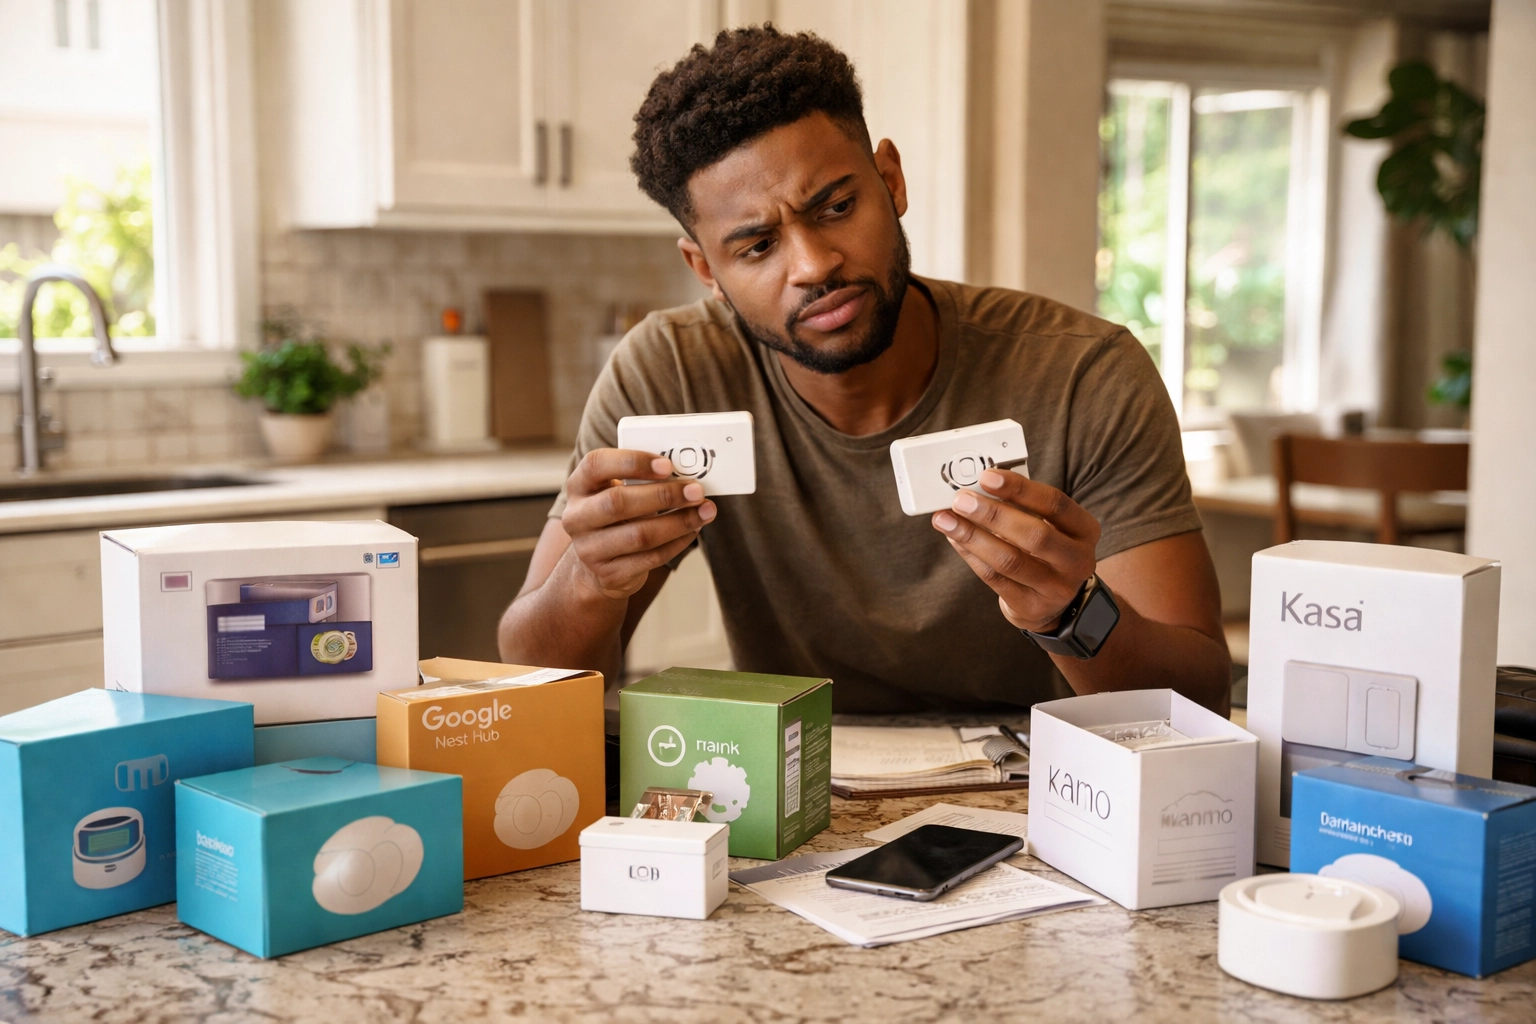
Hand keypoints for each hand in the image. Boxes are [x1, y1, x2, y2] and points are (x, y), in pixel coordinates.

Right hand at [560, 448, 715, 599]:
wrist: (596, 565)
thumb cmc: (615, 517)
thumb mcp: (615, 491)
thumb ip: (640, 478)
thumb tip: (685, 473)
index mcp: (578, 486)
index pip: (596, 464)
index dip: (632, 462)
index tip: (667, 465)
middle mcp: (577, 517)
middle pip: (618, 503)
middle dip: (663, 495)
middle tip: (696, 491)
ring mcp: (589, 549)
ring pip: (639, 535)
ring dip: (678, 522)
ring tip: (704, 511)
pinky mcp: (609, 574)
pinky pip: (650, 558)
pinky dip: (677, 543)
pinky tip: (693, 530)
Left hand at [931, 469, 1100, 632]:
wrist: (1053, 602)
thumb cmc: (1045, 551)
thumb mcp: (1049, 526)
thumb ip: (1021, 507)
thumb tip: (975, 487)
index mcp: (1084, 530)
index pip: (1055, 504)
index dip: (1020, 489)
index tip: (987, 476)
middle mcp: (1077, 560)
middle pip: (1034, 535)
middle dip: (993, 515)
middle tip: (961, 500)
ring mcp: (1056, 588)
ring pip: (1010, 560)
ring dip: (973, 537)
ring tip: (945, 519)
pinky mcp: (1030, 606)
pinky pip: (994, 578)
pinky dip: (970, 555)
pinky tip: (954, 538)